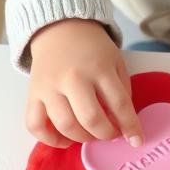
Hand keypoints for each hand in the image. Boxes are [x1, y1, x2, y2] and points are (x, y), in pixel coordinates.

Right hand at [26, 19, 142, 148]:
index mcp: (99, 68)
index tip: (137, 141)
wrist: (60, 29)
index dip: (130, 127)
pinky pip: (35, 125)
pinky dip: (49, 139)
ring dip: (82, 138)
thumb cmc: (92, 49)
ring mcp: (50, 87)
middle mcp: (73, 78)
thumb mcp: (116, 63)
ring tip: (90, 134)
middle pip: (91, 119)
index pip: (119, 104)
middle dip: (105, 134)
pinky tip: (64, 139)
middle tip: (110, 133)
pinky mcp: (33, 93)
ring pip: (65, 125)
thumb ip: (122, 91)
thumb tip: (124, 124)